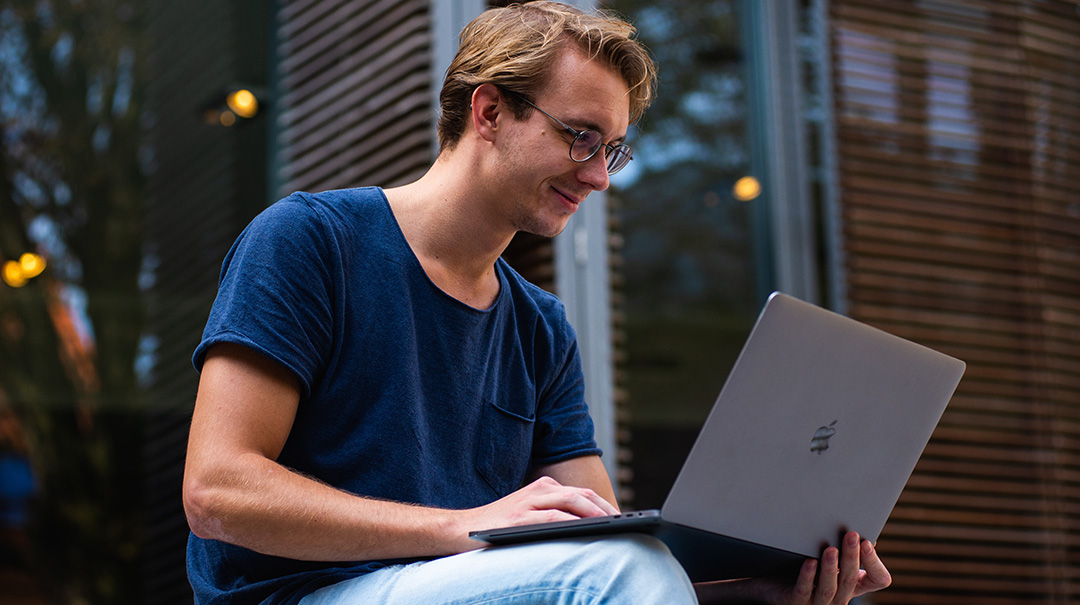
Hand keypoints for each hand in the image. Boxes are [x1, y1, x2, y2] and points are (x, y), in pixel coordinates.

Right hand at [454, 476, 618, 550]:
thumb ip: (554, 514)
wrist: (460, 529)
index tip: (621, 518)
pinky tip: (584, 529)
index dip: (603, 504)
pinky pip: (551, 517)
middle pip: (581, 495)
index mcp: (543, 487)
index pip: (581, 493)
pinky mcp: (518, 518)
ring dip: (594, 513)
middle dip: (605, 508)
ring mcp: (528, 502)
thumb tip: (588, 528)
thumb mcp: (529, 514)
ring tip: (611, 525)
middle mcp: (538, 490)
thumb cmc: (499, 526)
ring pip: (570, 501)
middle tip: (623, 522)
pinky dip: (571, 521)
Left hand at [747, 532, 890, 604]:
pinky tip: (809, 562)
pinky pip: (803, 591)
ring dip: (831, 568)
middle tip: (852, 535)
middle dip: (851, 557)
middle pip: (850, 580)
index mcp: (850, 585)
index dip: (874, 563)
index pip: (877, 580)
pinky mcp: (794, 602)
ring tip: (831, 549)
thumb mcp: (826, 556)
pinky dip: (807, 576)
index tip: (868, 541)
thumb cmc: (801, 565)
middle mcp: (837, 597)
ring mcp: (816, 603)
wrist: (769, 582)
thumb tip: (862, 528)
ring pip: (828, 589)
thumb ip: (843, 547)